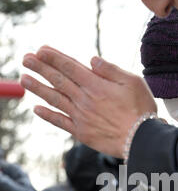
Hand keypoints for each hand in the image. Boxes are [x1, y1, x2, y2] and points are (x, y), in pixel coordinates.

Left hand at [21, 46, 156, 157]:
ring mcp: (81, 117)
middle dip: (41, 68)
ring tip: (24, 79)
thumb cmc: (141, 109)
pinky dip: (48, 115)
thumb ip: (110, 70)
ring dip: (38, 88)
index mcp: (96, 85)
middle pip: (59, 80)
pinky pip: (60, 122)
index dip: (54, 57)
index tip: (40, 50)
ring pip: (55, 99)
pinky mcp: (82, 133)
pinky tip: (37, 109)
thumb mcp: (132, 82)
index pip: (70, 67)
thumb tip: (91, 60)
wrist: (140, 139)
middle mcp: (85, 100)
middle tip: (26, 59)